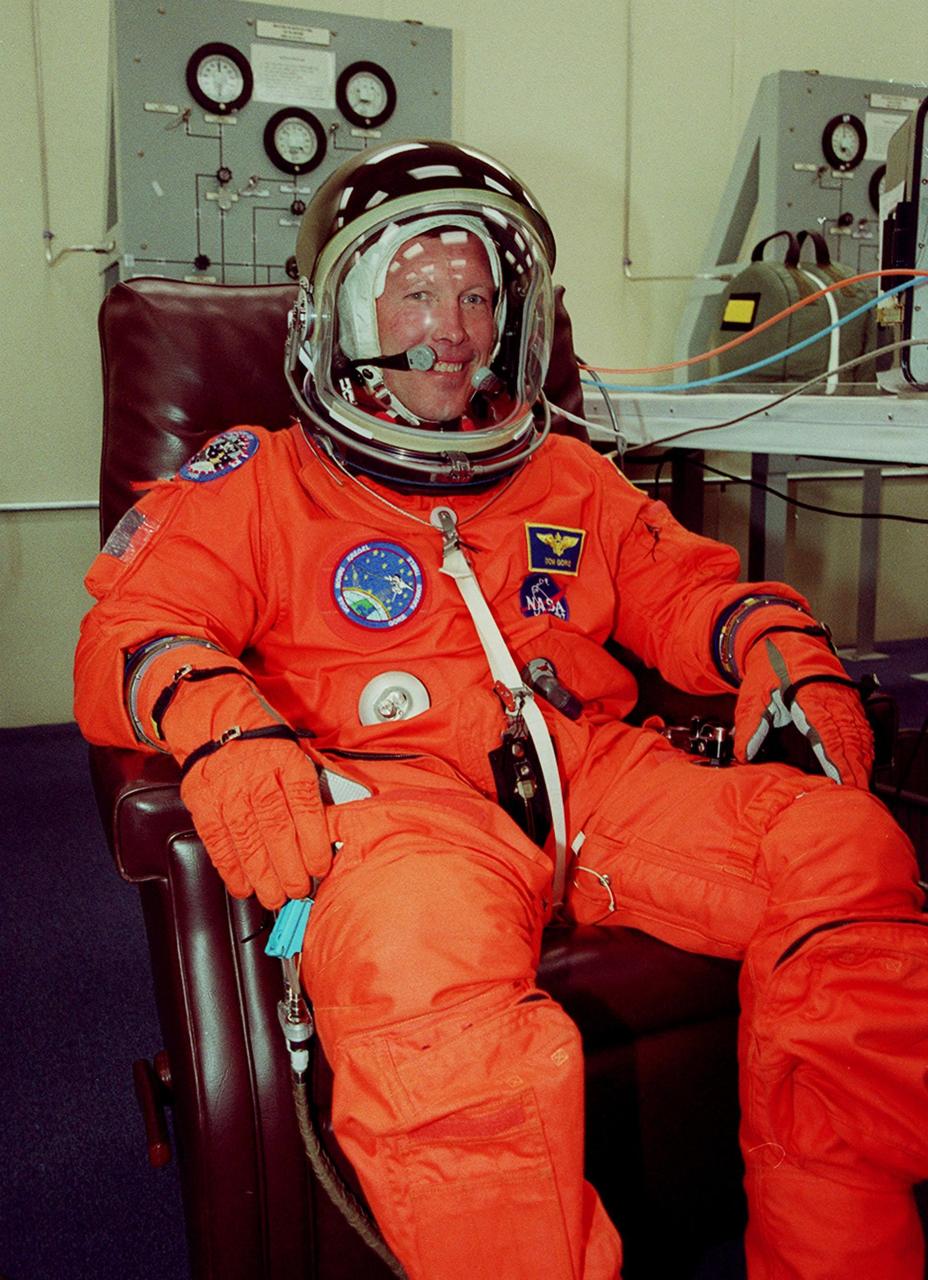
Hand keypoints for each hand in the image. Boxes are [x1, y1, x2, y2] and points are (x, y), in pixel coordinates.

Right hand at [180, 736, 332, 907]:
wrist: (215, 719)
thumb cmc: (262, 740)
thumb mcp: (296, 751)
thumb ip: (311, 788)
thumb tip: (331, 830)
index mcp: (287, 762)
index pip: (305, 807)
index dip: (313, 843)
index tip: (320, 867)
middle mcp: (258, 776)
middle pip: (277, 830)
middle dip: (290, 869)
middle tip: (298, 891)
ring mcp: (228, 790)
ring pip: (248, 841)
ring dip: (262, 876)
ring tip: (273, 897)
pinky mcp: (204, 802)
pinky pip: (219, 842)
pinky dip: (230, 869)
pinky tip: (243, 885)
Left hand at [734, 632, 872, 787]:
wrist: (783, 640)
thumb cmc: (770, 666)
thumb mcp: (754, 694)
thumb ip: (751, 725)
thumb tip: (745, 753)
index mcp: (810, 699)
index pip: (828, 737)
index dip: (837, 763)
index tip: (842, 783)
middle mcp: (833, 699)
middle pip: (850, 740)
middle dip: (855, 769)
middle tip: (855, 793)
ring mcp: (844, 698)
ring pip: (860, 735)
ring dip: (862, 760)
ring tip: (861, 784)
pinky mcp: (848, 699)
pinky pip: (861, 727)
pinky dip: (864, 747)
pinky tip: (864, 763)